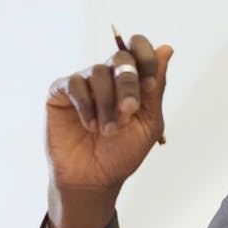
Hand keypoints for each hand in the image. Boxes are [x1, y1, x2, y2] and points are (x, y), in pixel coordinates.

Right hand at [46, 35, 172, 227]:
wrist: (93, 179)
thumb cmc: (121, 154)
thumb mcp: (147, 123)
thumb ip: (155, 89)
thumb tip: (166, 49)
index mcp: (132, 81)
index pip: (138, 49)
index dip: (146, 58)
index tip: (151, 84)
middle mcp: (108, 77)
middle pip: (121, 59)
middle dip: (128, 85)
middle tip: (129, 111)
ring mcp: (84, 83)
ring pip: (97, 72)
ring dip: (107, 104)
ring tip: (107, 131)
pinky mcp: (60, 92)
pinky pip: (74, 84)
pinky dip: (85, 105)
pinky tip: (90, 125)